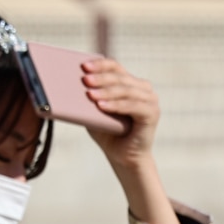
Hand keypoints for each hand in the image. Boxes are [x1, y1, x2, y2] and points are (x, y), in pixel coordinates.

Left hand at [79, 58, 179, 223]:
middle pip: (120, 77)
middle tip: (85, 80)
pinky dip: (116, 105)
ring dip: (107, 91)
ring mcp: (150, 100)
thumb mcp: (95, 112)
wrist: (125, 158)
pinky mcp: (152, 113)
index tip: (83, 66)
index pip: (115, 68)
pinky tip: (102, 106)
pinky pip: (133, 106)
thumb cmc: (109, 134)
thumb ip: (89, 98)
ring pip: (126, 90)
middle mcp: (143, 89)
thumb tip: (71, 85)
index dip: (100, 65)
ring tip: (90, 95)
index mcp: (131, 83)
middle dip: (101, 78)